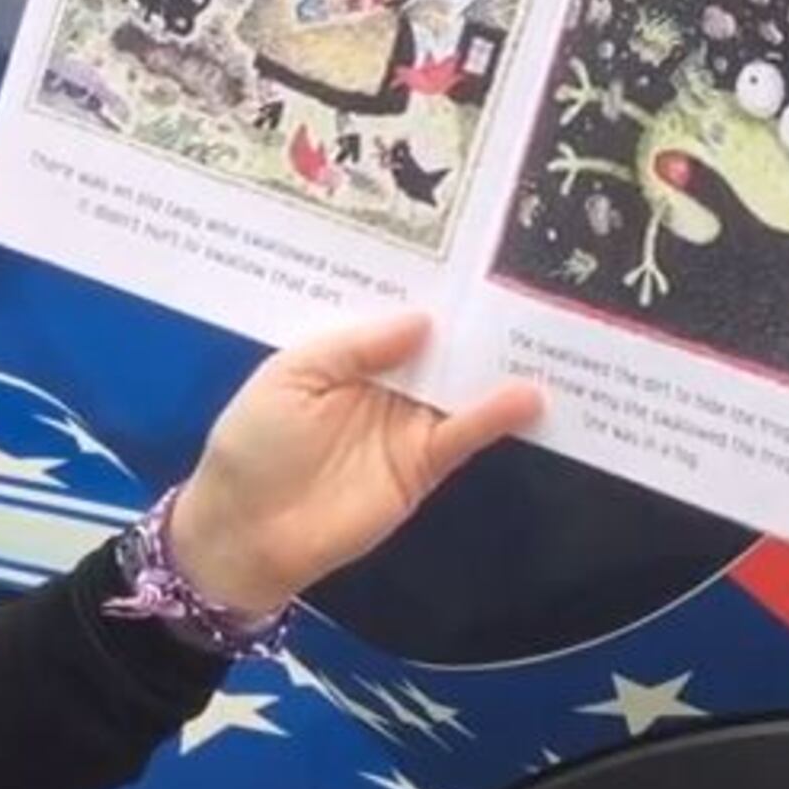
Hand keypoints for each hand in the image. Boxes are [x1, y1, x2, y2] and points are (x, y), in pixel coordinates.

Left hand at [163, 310, 541, 616]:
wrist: (246, 530)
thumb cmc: (253, 443)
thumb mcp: (290, 376)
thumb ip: (354, 347)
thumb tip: (422, 320)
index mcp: (348, 354)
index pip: (397, 314)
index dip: (429, 288)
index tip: (472, 257)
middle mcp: (386, 383)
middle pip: (439, 346)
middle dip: (475, 319)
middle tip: (525, 281)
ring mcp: (408, 424)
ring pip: (460, 386)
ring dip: (496, 364)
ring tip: (542, 330)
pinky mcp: (423, 465)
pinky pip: (464, 436)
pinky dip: (495, 417)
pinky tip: (527, 396)